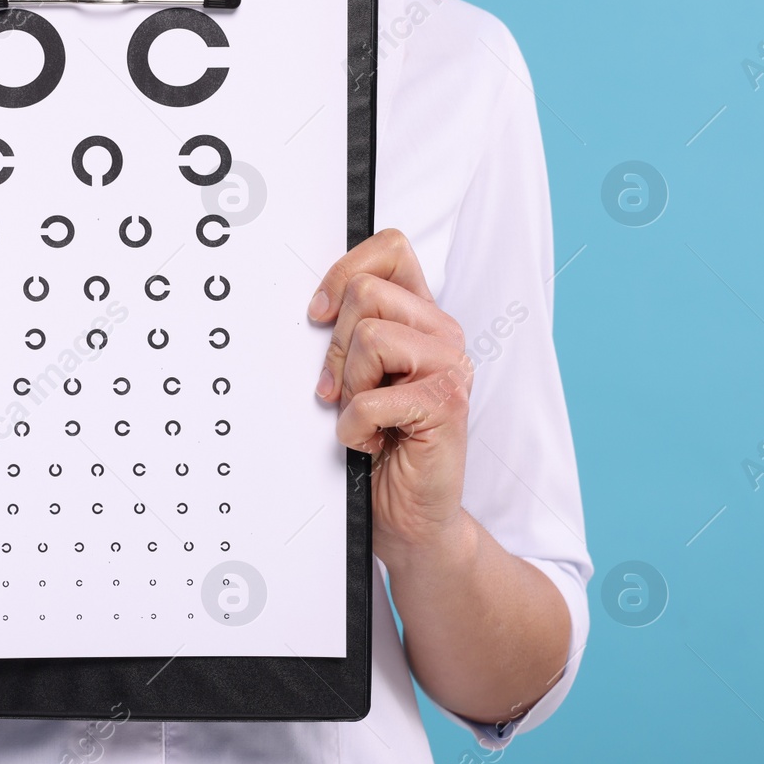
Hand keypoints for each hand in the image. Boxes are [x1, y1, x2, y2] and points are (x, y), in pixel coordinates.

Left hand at [308, 230, 474, 564]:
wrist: (409, 515)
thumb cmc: (381, 445)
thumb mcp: (356, 378)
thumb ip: (350, 335)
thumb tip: (313, 306)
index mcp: (422, 318)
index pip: (389, 248)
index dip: (343, 273)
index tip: (318, 316)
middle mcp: (443, 334)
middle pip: (364, 293)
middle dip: (334, 346)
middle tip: (342, 390)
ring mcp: (450, 368)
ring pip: (368, 336)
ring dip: (348, 386)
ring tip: (363, 416)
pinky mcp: (445, 405)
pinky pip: (370, 399)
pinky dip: (353, 427)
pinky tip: (370, 442)